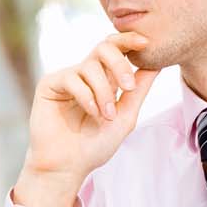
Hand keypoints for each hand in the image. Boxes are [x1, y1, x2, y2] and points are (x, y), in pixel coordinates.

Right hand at [13, 33, 159, 206]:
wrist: (68, 166)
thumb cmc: (95, 146)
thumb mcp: (126, 116)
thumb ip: (139, 90)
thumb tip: (158, 64)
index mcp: (104, 79)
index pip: (116, 49)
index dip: (129, 40)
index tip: (146, 43)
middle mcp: (85, 75)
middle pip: (104, 47)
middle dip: (119, 64)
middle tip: (128, 86)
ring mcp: (66, 78)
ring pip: (90, 66)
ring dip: (104, 91)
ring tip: (107, 115)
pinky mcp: (49, 85)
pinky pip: (72, 78)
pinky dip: (86, 96)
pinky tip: (91, 113)